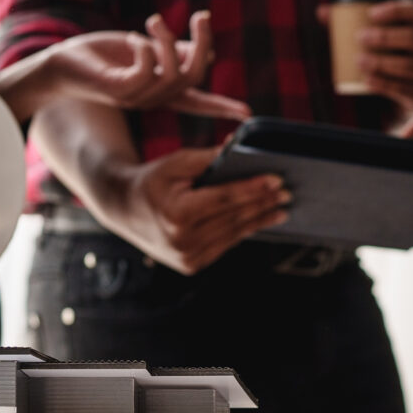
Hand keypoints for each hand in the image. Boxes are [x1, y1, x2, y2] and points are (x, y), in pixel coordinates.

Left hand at [0, 11, 251, 120]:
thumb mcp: (145, 49)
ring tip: (153, 19)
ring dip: (168, 40)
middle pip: (195, 77)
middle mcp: (153, 98)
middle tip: (201, 16)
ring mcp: (138, 97)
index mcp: (162, 91)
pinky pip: (146, 71)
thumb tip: (210, 54)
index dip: (222, 106)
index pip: (198, 102)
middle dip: (203, 44)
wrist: (61, 65)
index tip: (248, 115)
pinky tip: (134, 39)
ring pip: (174, 73)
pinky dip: (146, 48)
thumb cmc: (102, 56)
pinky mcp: (120, 90)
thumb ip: (175, 52)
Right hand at [101, 147, 289, 274]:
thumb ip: (209, 158)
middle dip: (263, 204)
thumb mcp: (176, 163)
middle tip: (287, 193)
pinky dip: (242, 231)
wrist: (125, 209)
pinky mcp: (191, 265)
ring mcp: (187, 257)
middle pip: (233, 218)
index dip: (254, 189)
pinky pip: (225, 245)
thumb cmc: (153, 180)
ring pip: (233, 235)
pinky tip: (258, 220)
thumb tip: (238, 147)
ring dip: (259, 220)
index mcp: (178, 213)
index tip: (277, 180)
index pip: (225, 199)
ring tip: (280, 208)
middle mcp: (183, 240)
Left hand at [319, 0, 412, 111]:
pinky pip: (404, 88)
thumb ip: (352, 22)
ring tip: (358, 60)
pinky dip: (384, 84)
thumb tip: (321, 12)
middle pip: (411, 38)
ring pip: (407, 65)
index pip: (412, 12)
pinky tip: (367, 81)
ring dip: (381, 62)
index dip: (394, 10)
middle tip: (359, 37)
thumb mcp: (382, 36)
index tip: (370, 14)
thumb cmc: (392, 53)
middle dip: (385, 37)